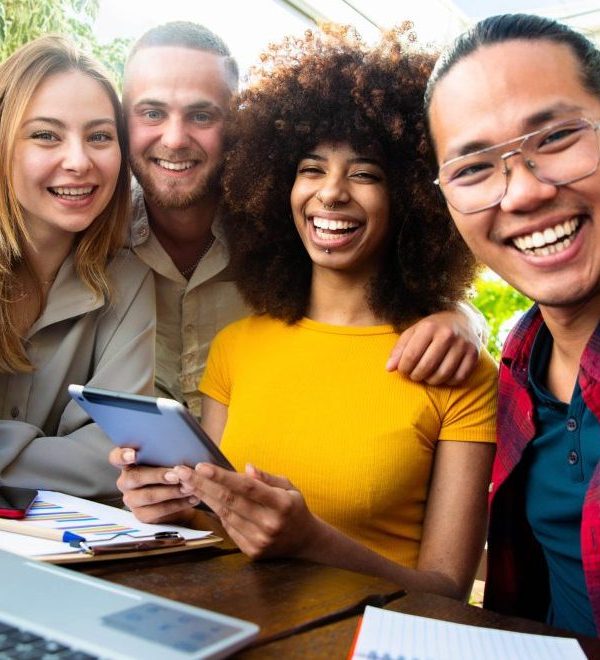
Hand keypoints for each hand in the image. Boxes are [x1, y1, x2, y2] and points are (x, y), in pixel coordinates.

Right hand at [109, 447, 197, 523]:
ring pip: (148, 495)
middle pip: (136, 477)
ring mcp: (132, 499)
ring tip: (189, 487)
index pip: (116, 457)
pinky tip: (192, 498)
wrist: (180, 496)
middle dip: (158, 475)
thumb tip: (182, 440)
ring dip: (171, 491)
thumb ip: (170, 450)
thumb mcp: (172, 457)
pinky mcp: (142, 515)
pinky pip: (158, 511)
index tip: (134, 454)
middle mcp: (126, 480)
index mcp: (129, 462)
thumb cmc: (174, 468)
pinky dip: (178, 504)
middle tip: (177, 474)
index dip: (122, 456)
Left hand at [176, 463, 318, 559]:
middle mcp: (269, 524)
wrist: (305, 541)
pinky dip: (215, 512)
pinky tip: (204, 499)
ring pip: (225, 515)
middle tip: (182, 472)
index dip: (222, 476)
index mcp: (281, 504)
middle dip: (202, 485)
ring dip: (204, 497)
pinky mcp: (251, 551)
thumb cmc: (293, 508)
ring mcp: (259, 540)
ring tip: (187, 483)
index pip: (247, 488)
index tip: (202, 466)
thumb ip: (267, 478)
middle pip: (229, 501)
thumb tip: (246, 468)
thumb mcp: (288, 487)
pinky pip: (228, 528)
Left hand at [386, 309, 481, 384]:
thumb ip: (399, 349)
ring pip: (442, 375)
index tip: (402, 370)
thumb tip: (389, 368)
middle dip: (415, 376)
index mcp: (429, 327)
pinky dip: (447, 382)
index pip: (411, 356)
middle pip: (426, 367)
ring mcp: (463, 345)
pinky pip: (458, 378)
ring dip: (430, 380)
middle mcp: (447, 334)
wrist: (463, 320)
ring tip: (426, 376)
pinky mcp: (474, 355)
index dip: (403, 368)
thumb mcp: (413, 332)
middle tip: (413, 375)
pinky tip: (441, 376)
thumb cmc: (432, 328)